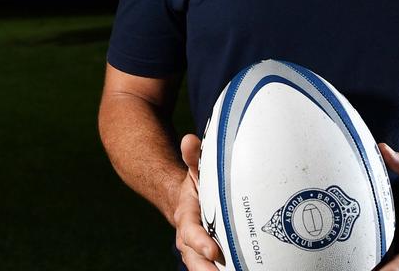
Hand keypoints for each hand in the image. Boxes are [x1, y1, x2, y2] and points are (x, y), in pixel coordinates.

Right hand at [174, 133, 223, 268]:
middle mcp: (189, 238)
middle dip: (206, 270)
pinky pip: (214, 269)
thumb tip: (189, 140)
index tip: (214, 251)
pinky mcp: (208, 257)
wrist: (184, 201)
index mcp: (187, 217)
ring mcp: (197, 250)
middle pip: (194, 259)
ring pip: (202, 268)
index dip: (201, 243)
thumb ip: (194, 157)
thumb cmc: (196, 185)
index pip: (191, 232)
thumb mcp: (195, 170)